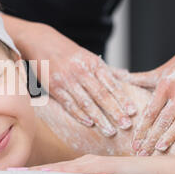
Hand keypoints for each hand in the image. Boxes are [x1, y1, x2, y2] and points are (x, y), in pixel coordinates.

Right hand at [22, 24, 136, 136]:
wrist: (40, 42)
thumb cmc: (67, 51)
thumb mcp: (88, 56)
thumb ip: (107, 69)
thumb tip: (127, 76)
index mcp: (93, 63)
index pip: (111, 83)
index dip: (123, 98)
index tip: (133, 111)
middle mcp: (81, 71)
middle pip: (101, 95)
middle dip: (115, 111)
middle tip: (126, 125)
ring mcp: (66, 80)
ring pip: (86, 102)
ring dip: (99, 118)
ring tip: (110, 131)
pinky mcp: (53, 87)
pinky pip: (69, 104)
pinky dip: (79, 115)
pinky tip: (89, 123)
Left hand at [26, 154, 167, 173]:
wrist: (156, 172)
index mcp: (83, 165)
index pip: (54, 170)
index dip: (34, 173)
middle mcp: (84, 161)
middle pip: (51, 168)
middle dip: (29, 171)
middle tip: (8, 173)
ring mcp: (92, 163)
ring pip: (59, 168)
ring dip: (38, 172)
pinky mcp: (101, 167)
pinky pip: (77, 172)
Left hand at [113, 9, 174, 154]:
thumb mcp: (159, 72)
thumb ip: (138, 80)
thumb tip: (116, 77)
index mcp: (164, 86)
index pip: (149, 112)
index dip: (141, 129)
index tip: (133, 143)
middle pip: (162, 120)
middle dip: (151, 138)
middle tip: (141, 153)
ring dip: (171, 136)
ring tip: (160, 149)